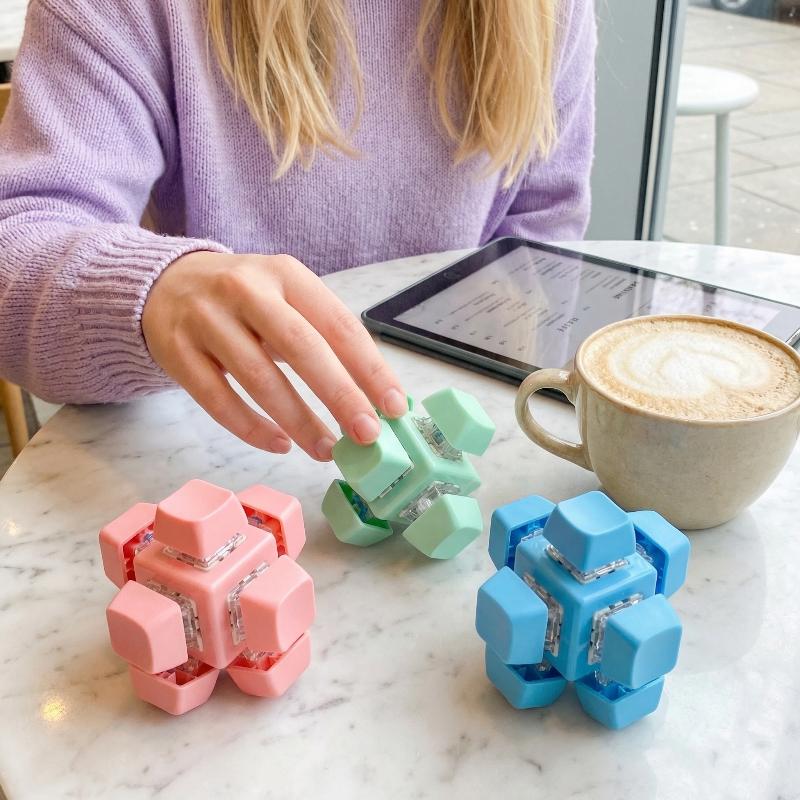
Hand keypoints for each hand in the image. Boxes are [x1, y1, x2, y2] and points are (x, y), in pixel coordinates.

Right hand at [141, 251, 407, 459]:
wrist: (165, 284)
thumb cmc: (245, 302)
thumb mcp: (286, 299)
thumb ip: (325, 338)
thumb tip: (374, 396)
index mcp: (286, 274)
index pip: (339, 324)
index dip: (370, 369)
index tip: (394, 406)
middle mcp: (246, 290)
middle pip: (302, 349)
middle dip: (340, 396)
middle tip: (366, 435)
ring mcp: (206, 320)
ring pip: (259, 379)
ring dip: (299, 422)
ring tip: (326, 450)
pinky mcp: (176, 351)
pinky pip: (218, 400)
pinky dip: (251, 429)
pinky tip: (280, 445)